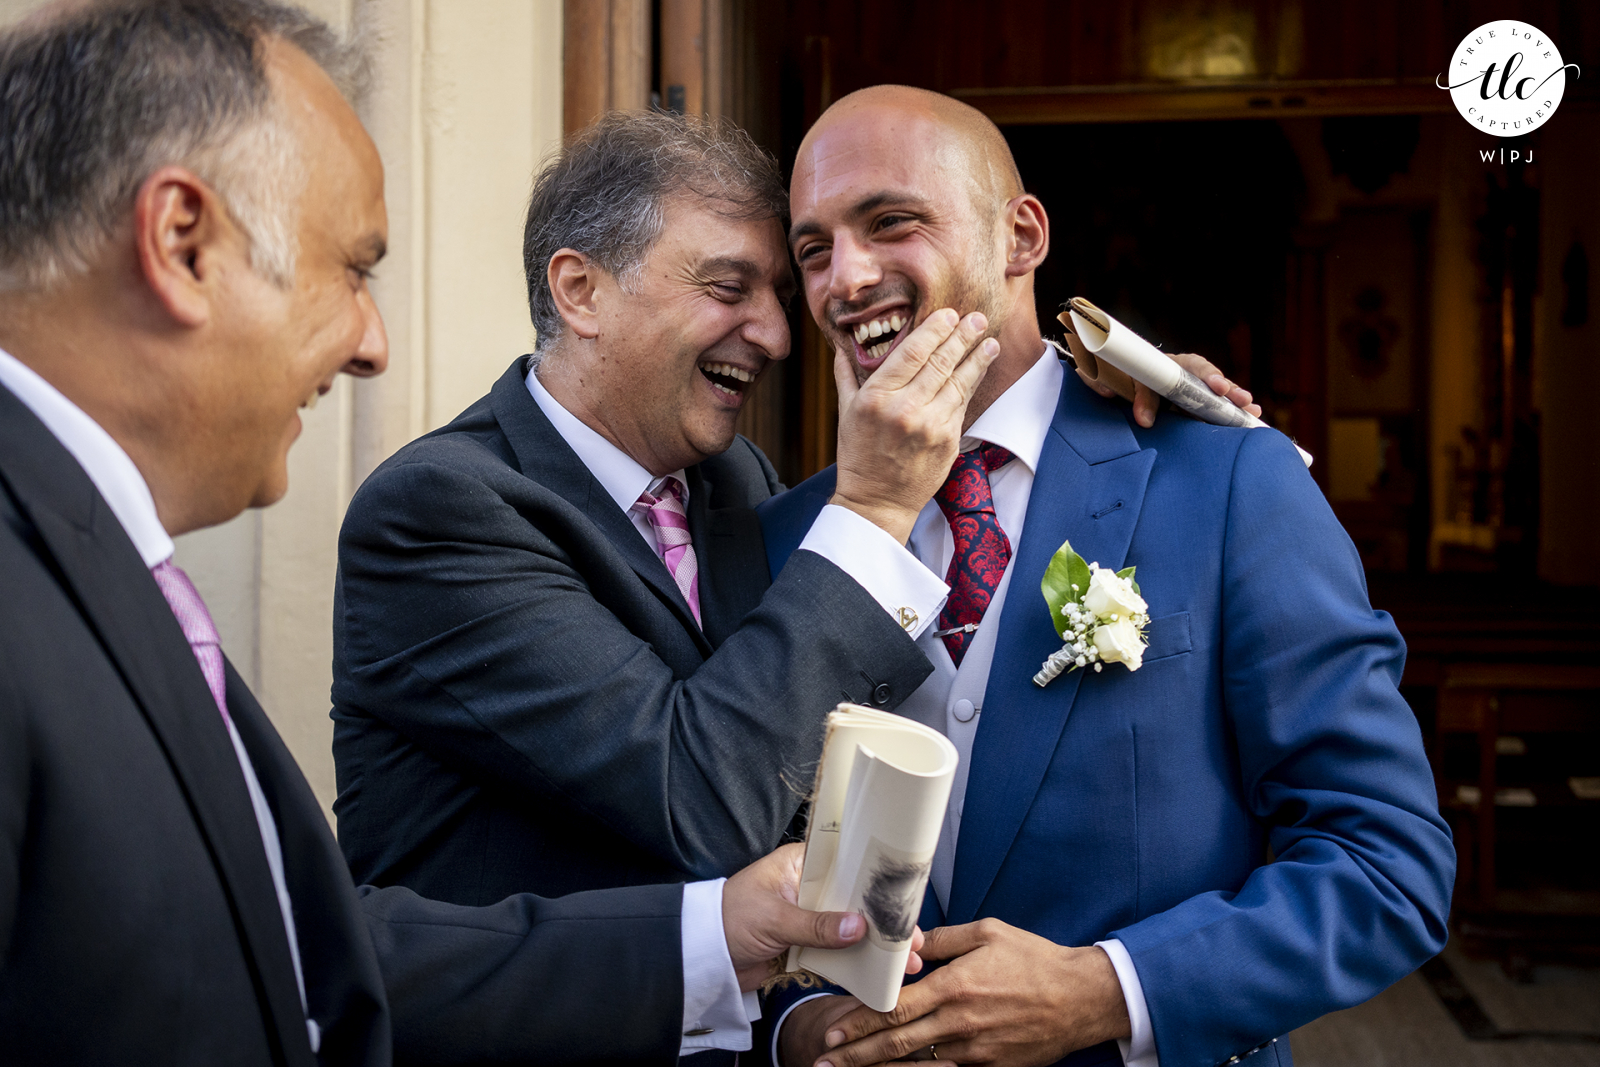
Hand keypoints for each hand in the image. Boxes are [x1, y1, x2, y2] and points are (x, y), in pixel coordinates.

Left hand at [721, 844, 925, 991]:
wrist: (700, 956)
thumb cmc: (727, 919)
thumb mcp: (774, 918)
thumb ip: (816, 925)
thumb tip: (858, 927)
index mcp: (801, 864)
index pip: (848, 864)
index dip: (877, 882)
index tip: (905, 898)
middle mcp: (808, 887)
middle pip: (855, 900)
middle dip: (884, 921)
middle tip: (911, 939)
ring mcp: (808, 917)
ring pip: (849, 930)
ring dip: (875, 946)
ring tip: (904, 963)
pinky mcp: (803, 945)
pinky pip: (836, 953)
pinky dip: (856, 964)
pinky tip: (879, 974)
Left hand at [812, 919, 1128, 1066]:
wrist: (1082, 998)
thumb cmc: (1034, 960)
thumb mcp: (987, 933)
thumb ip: (942, 941)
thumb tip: (907, 942)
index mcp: (955, 987)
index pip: (895, 1009)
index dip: (859, 1023)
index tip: (832, 1031)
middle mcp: (960, 1023)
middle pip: (896, 1045)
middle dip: (856, 1055)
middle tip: (825, 1061)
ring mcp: (976, 1051)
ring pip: (917, 1064)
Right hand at [831, 309, 998, 543]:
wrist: (877, 502)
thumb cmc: (859, 456)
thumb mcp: (846, 413)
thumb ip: (846, 376)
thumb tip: (841, 346)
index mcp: (877, 397)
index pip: (911, 353)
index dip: (933, 330)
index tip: (947, 314)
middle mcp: (905, 409)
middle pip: (940, 362)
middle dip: (961, 336)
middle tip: (975, 317)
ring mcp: (930, 426)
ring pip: (958, 381)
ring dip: (977, 356)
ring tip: (988, 338)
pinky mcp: (948, 441)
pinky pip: (962, 404)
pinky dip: (972, 383)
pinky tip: (980, 368)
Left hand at [1066, 333, 1260, 428]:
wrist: (1109, 380)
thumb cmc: (1110, 375)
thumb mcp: (1107, 378)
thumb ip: (1109, 385)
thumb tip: (1122, 403)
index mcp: (1165, 363)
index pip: (1188, 366)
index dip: (1204, 375)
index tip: (1217, 387)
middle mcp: (1182, 374)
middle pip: (1207, 377)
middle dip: (1224, 387)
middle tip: (1237, 397)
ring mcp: (1188, 390)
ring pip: (1214, 392)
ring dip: (1233, 399)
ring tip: (1250, 408)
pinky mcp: (1190, 407)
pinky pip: (1213, 408)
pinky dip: (1231, 412)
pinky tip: (1251, 417)